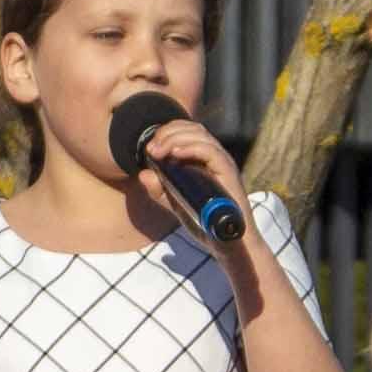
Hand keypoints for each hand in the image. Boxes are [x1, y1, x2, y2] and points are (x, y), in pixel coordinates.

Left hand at [129, 110, 243, 217]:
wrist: (225, 243)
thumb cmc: (205, 223)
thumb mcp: (175, 203)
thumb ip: (160, 189)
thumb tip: (143, 173)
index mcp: (205, 160)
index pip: (188, 131)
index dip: (167, 132)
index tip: (150, 148)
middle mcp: (216, 157)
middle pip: (193, 128)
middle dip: (167, 133)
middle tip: (151, 149)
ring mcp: (223, 163)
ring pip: (200, 135)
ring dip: (174, 138)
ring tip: (158, 152)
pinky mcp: (228, 171)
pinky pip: (210, 151)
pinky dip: (190, 148)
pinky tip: (174, 154)